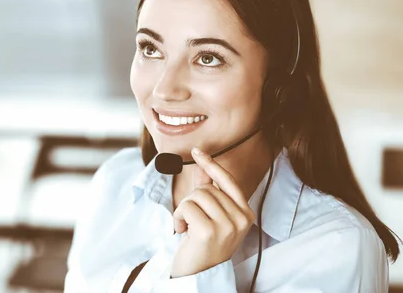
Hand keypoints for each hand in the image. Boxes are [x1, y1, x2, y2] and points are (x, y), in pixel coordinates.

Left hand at [170, 147, 255, 277]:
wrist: (198, 274)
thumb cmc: (203, 244)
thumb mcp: (209, 215)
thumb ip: (208, 190)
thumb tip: (202, 165)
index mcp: (246, 214)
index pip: (228, 181)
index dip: (212, 165)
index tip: (198, 151)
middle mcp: (241, 219)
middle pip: (208, 189)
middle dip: (192, 201)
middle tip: (192, 221)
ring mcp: (228, 226)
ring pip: (197, 195)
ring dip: (184, 209)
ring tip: (188, 227)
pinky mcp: (210, 231)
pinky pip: (187, 206)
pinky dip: (178, 217)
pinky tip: (183, 232)